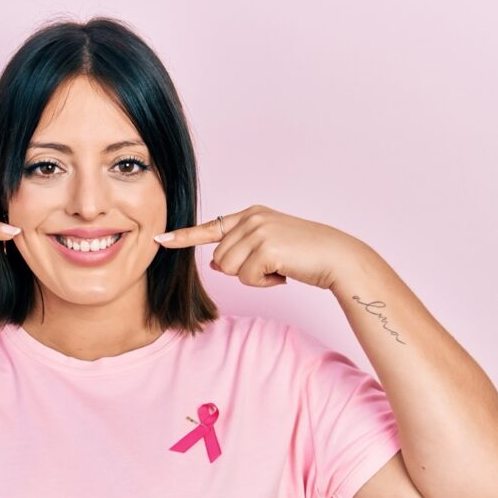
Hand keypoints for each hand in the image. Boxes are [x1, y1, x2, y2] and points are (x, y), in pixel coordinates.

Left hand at [154, 204, 371, 289]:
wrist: (336, 257)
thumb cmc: (305, 255)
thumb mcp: (269, 246)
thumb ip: (240, 249)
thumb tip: (214, 262)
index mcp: (250, 215)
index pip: (209, 227)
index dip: (184, 237)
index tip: (161, 240)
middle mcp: (251, 218)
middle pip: (219, 259)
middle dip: (242, 271)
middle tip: (272, 266)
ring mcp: (258, 230)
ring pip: (229, 270)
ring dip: (253, 278)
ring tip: (279, 267)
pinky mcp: (265, 246)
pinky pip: (246, 278)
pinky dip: (264, 283)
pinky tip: (284, 273)